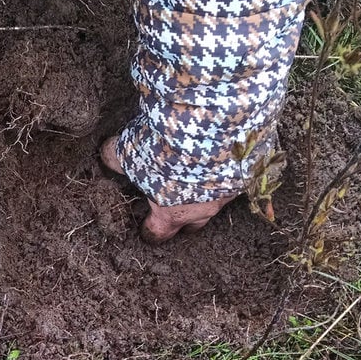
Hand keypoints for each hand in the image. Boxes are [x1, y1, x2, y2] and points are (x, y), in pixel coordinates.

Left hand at [101, 137, 234, 243]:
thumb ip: (117, 158)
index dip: (149, 229)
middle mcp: (205, 208)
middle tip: (174, 198)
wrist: (217, 125)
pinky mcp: (252, 166)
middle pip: (193, 223)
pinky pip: (237, 171)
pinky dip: (228, 163)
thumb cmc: (168, 150)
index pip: (157, 234)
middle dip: (183, 215)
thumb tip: (108, 154)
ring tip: (198, 168)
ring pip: (217, 197)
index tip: (145, 226)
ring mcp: (233, 189)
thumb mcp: (130, 153)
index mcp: (173, 214)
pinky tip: (221, 147)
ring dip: (207, 186)